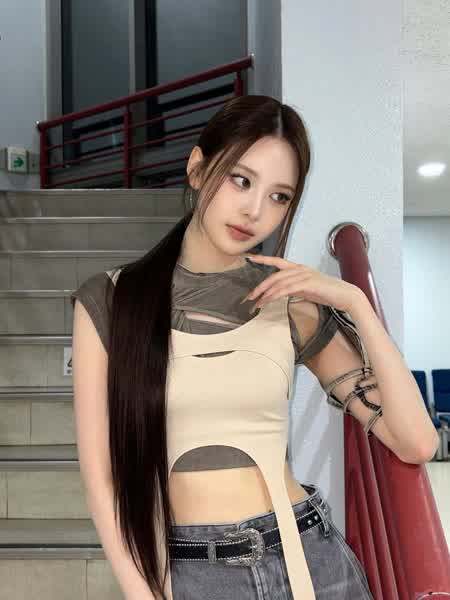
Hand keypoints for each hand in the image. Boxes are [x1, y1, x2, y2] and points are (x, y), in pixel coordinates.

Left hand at [241, 253, 363, 312]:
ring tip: (255, 305)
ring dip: (265, 295)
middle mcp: (300, 269)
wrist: (346, 296)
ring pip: (278, 283)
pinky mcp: (308, 283)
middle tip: (248, 298)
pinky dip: (274, 295)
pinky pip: (286, 289)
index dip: (263, 259)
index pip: (277, 261)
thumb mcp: (307, 288)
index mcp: (299, 268)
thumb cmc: (328, 293)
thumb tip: (280, 292)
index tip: (249, 257)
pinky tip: (267, 301)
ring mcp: (304, 275)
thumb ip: (294, 287)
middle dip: (259, 287)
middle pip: (274, 276)